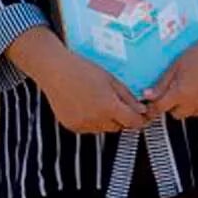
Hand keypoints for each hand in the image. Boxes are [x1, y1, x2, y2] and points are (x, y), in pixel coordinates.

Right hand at [34, 54, 149, 134]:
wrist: (54, 70)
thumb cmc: (83, 69)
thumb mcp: (111, 79)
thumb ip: (128, 97)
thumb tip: (142, 110)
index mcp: (109, 106)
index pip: (133, 122)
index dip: (140, 119)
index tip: (143, 115)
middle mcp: (96, 119)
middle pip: (119, 126)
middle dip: (122, 118)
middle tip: (118, 103)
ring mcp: (83, 124)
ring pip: (104, 128)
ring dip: (107, 120)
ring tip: (98, 101)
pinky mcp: (72, 126)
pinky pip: (89, 128)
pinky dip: (92, 121)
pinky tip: (86, 105)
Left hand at [144, 28, 197, 120]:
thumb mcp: (177, 64)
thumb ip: (162, 83)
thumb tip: (147, 96)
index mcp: (181, 93)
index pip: (160, 109)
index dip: (153, 107)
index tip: (152, 104)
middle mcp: (195, 103)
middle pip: (176, 114)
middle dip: (173, 105)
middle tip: (177, 89)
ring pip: (191, 112)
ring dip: (189, 104)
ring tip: (195, 85)